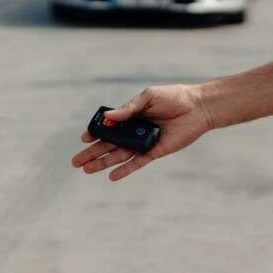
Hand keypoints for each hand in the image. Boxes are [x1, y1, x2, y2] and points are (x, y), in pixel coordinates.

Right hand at [71, 84, 212, 181]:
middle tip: (75, 162)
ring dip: (103, 163)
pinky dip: (125, 169)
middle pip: (109, 144)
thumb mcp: (148, 97)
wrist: (197, 107)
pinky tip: (112, 176)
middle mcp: (135, 130)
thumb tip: (108, 117)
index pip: (109, 126)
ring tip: (86, 170)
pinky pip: (137, 162)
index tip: (84, 138)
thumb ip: (129, 108)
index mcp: (131, 115)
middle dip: (92, 152)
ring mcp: (143, 142)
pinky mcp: (155, 151)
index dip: (96, 132)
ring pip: (119, 155)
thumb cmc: (174, 97)